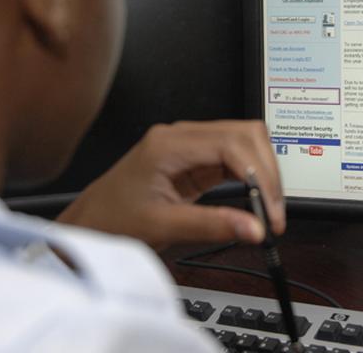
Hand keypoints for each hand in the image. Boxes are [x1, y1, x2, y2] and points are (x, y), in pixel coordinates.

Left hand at [57, 120, 284, 249]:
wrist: (89, 223)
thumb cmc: (112, 220)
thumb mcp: (162, 227)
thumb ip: (211, 225)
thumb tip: (254, 228)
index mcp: (168, 144)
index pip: (232, 144)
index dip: (258, 175)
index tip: (269, 209)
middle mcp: (181, 136)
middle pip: (245, 134)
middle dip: (266, 171)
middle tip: (273, 211)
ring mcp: (189, 145)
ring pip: (244, 143)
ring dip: (261, 173)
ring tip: (266, 209)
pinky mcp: (195, 160)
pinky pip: (234, 159)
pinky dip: (250, 178)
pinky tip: (254, 201)